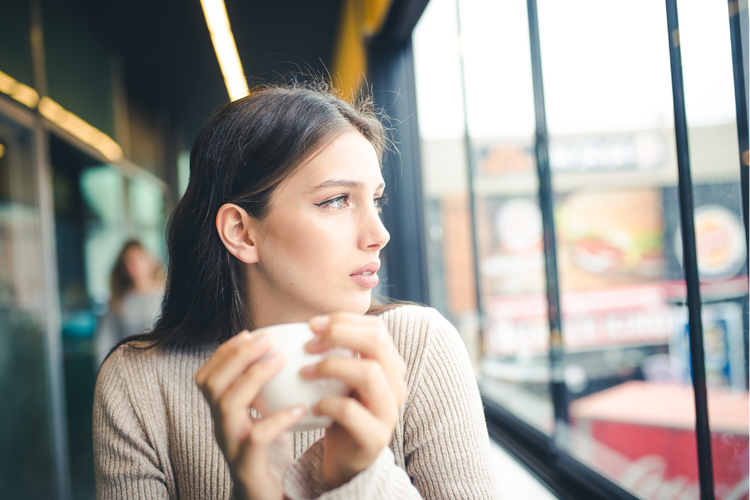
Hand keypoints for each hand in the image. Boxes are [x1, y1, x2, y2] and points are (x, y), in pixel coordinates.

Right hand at [195, 331, 306, 499]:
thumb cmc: (271, 458)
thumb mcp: (266, 418)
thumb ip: (269, 393)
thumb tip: (292, 353)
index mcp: (223, 416)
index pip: (208, 377)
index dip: (224, 353)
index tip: (249, 333)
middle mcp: (221, 429)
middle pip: (211, 385)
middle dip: (236, 356)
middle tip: (266, 340)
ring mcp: (231, 448)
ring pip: (227, 406)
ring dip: (252, 377)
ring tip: (279, 360)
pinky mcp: (248, 468)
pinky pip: (256, 438)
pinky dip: (278, 418)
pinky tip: (301, 408)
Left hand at [301, 313, 406, 487]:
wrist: (345, 460)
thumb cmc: (340, 412)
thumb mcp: (341, 378)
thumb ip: (337, 352)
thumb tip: (311, 324)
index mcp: (391, 366)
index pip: (376, 328)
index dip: (344, 320)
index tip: (312, 325)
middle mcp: (396, 385)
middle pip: (377, 343)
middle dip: (339, 335)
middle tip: (309, 345)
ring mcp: (389, 412)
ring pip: (370, 373)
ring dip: (332, 366)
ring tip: (306, 372)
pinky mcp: (375, 437)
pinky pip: (352, 410)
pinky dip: (328, 402)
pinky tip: (313, 405)